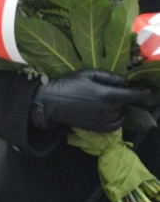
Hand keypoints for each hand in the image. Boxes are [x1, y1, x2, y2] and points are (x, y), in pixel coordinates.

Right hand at [30, 69, 149, 131]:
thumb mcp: (88, 73)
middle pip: (123, 103)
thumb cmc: (68, 84)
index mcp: (107, 94)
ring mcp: (103, 120)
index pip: (132, 95)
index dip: (142, 93)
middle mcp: (108, 110)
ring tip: (102, 101)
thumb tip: (125, 82)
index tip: (150, 92)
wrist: (51, 103)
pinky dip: (115, 119)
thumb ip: (109, 77)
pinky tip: (108, 113)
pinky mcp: (97, 128)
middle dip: (121, 97)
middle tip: (109, 91)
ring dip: (116, 108)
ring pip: (118, 113)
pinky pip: (114, 124)